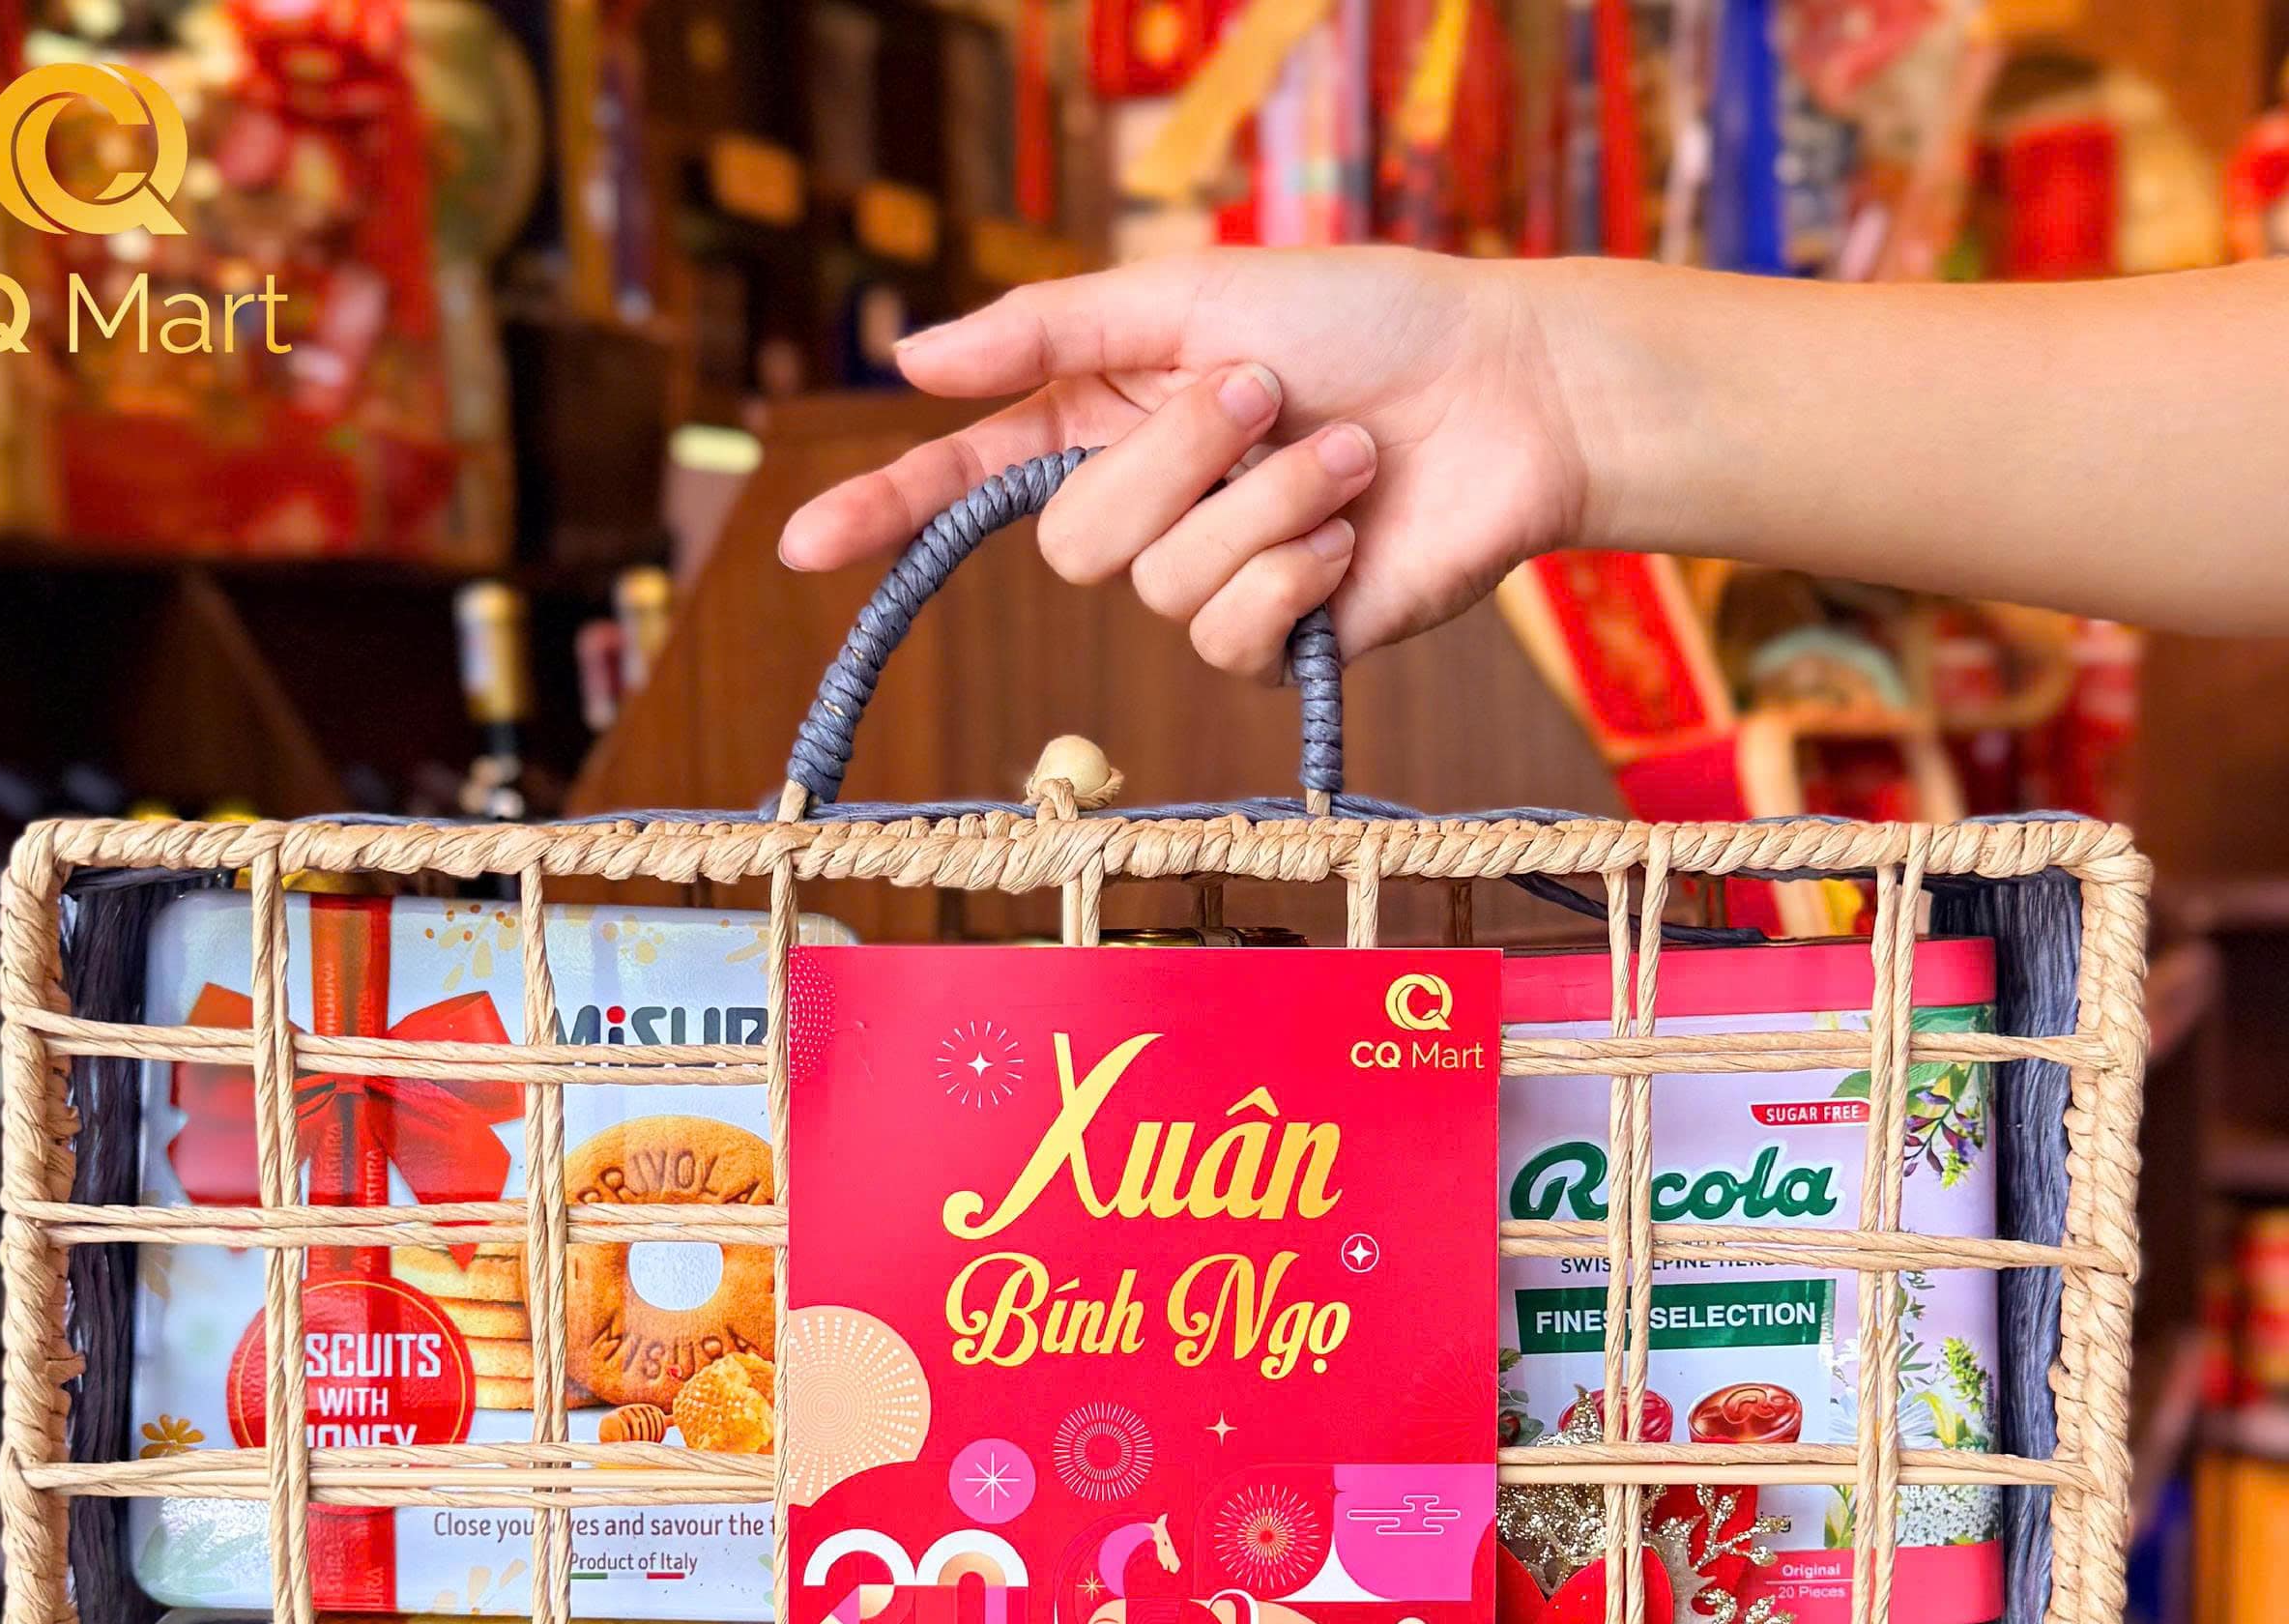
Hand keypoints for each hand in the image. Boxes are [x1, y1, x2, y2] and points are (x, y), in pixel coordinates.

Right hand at [777, 247, 1593, 674]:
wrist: (1505, 395)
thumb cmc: (1366, 323)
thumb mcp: (1195, 295)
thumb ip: (1050, 330)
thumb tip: (909, 360)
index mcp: (1111, 419)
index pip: (971, 483)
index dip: (886, 513)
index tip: (800, 548)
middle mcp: (1148, 509)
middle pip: (1071, 541)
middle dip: (1176, 457)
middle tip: (1269, 393)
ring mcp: (1209, 584)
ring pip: (1158, 587)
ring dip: (1261, 504)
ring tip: (1340, 454)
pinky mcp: (1276, 645)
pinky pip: (1228, 637)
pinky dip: (1292, 572)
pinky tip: (1350, 535)